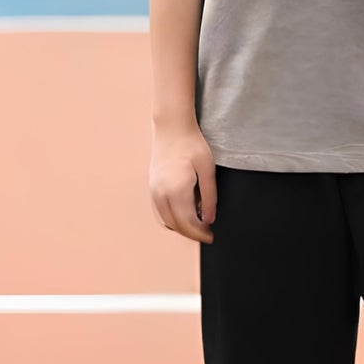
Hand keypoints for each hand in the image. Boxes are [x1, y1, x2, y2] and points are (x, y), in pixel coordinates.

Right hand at [149, 121, 216, 243]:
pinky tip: (183, 214)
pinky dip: (171, 219)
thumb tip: (209, 219)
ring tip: (197, 223)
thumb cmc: (191, 144)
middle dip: (192, 233)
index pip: (189, 223)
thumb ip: (209, 196)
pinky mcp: (152, 188)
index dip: (201, 233)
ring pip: (166, 222)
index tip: (211, 236)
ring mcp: (154, 191)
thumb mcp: (207, 168)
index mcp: (177, 190)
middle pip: (176, 226)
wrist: (171, 127)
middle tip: (207, 232)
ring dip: (181, 227)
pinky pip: (160, 213)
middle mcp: (162, 194)